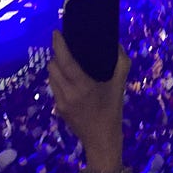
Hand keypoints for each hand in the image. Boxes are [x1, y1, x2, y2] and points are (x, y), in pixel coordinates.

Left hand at [49, 31, 130, 166]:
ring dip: (56, 68)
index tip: (56, 32)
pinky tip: (69, 81)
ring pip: (51, 77)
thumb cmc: (112, 111)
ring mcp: (60, 102)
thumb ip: (121, 63)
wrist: (101, 140)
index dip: (58, 45)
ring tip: (66, 63)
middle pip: (52, 66)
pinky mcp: (57, 109)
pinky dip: (58, 80)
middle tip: (66, 48)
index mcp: (82, 85)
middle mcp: (67, 92)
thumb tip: (116, 45)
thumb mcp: (120, 86)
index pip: (64, 60)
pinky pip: (54, 88)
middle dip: (56, 55)